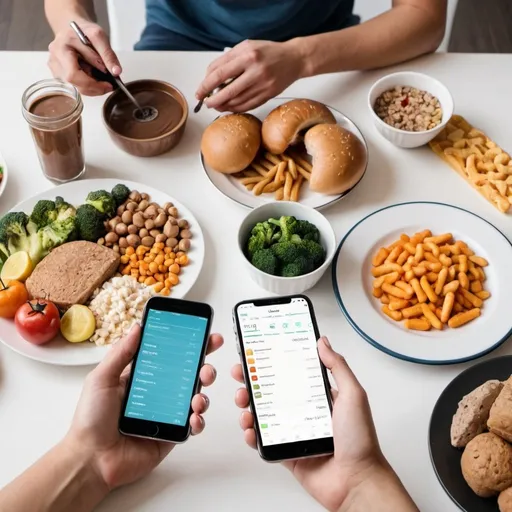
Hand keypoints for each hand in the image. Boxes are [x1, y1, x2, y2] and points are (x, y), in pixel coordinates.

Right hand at [48, 19, 120, 95]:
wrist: (74, 29)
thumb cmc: (85, 31)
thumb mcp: (99, 36)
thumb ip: (108, 54)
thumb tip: (116, 72)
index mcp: (61, 48)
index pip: (74, 74)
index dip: (92, 83)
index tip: (109, 84)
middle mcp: (55, 59)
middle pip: (74, 83)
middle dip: (94, 87)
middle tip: (109, 86)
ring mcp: (56, 68)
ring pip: (76, 87)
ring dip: (93, 88)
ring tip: (104, 82)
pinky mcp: (60, 74)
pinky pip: (76, 86)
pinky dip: (89, 86)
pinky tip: (95, 80)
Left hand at [66, 324, 222, 489]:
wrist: (91, 460)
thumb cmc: (90, 420)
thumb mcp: (101, 379)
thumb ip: (121, 353)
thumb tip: (138, 326)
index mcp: (143, 376)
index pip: (170, 355)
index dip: (187, 344)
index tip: (203, 333)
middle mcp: (158, 392)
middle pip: (188, 374)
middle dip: (204, 367)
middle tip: (205, 367)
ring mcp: (166, 413)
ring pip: (195, 397)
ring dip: (203, 393)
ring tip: (197, 398)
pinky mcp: (172, 434)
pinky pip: (193, 424)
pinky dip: (199, 420)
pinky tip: (194, 417)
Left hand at [196, 39, 304, 112]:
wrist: (294, 59)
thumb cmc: (268, 51)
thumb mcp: (246, 46)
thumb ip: (228, 60)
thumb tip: (209, 78)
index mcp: (247, 56)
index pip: (219, 74)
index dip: (206, 85)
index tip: (199, 92)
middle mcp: (255, 71)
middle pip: (227, 92)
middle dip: (212, 100)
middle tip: (206, 103)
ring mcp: (263, 85)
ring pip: (237, 102)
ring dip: (223, 106)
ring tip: (216, 105)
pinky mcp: (268, 96)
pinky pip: (247, 106)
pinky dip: (235, 108)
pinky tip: (229, 107)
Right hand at [232, 336, 387, 511]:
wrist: (356, 481)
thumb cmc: (360, 440)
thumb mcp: (353, 395)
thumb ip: (337, 367)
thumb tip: (323, 343)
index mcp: (320, 397)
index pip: (292, 374)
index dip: (275, 364)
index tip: (259, 356)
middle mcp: (306, 412)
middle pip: (273, 393)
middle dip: (254, 383)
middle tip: (242, 376)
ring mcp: (295, 432)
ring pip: (264, 416)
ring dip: (249, 407)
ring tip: (244, 403)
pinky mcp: (287, 452)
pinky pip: (264, 442)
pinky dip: (253, 435)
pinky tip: (250, 429)